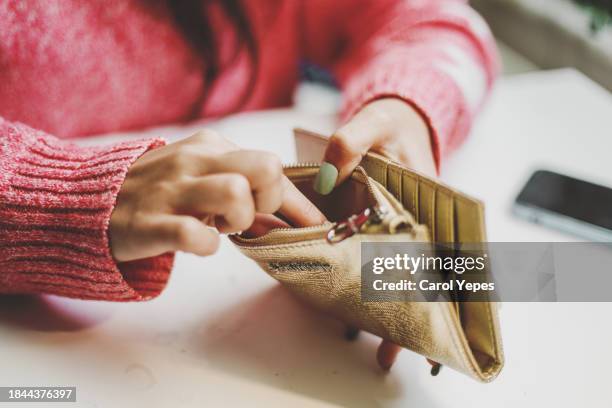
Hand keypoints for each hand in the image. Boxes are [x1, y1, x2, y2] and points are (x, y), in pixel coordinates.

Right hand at [109, 130, 325, 261]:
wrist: (91, 200)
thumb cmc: (160, 190)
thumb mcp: (201, 175)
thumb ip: (243, 187)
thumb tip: (295, 215)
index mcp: (211, 146)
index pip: (272, 166)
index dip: (300, 202)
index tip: (316, 225)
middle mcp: (195, 161)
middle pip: (266, 168)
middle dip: (270, 200)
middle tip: (250, 216)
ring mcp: (172, 190)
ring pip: (236, 194)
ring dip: (240, 220)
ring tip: (221, 228)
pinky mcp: (151, 223)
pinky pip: (195, 235)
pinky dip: (207, 245)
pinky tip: (198, 243)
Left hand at [316, 98, 436, 370]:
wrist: (390, 124)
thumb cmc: (389, 124)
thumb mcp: (373, 123)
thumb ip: (351, 142)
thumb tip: (330, 175)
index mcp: (428, 199)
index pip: (440, 249)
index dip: (438, 285)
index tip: (432, 316)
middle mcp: (418, 222)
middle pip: (420, 275)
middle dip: (411, 313)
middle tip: (395, 351)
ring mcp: (398, 231)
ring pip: (399, 278)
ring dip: (391, 312)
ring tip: (383, 352)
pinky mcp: (378, 233)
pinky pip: (375, 264)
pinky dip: (369, 289)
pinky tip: (356, 318)